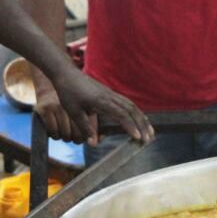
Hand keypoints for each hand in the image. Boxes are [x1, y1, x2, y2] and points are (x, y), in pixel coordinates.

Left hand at [37, 68, 153, 145]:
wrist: (67, 74)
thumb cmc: (68, 92)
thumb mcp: (73, 112)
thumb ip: (85, 127)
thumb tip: (93, 144)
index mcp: (101, 100)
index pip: (121, 114)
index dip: (130, 126)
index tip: (138, 137)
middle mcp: (110, 96)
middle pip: (131, 110)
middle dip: (142, 125)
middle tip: (149, 139)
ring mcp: (111, 93)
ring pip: (132, 106)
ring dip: (142, 119)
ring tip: (150, 132)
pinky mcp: (110, 93)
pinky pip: (127, 103)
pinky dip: (136, 112)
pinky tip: (139, 120)